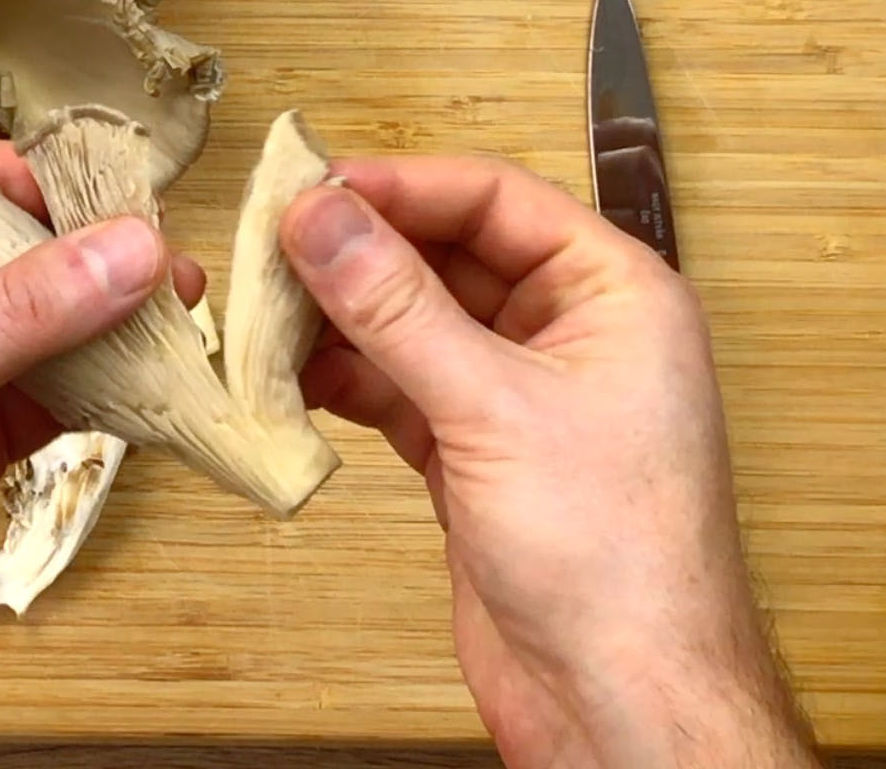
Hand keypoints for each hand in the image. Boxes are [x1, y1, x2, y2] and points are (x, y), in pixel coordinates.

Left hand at [0, 138, 197, 768]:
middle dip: (82, 253)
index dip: (35, 182)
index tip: (124, 198)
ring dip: (100, 321)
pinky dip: (96, 387)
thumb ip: (21, 313)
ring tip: (181, 311)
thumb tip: (132, 245)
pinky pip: (43, 392)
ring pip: (32, 323)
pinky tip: (152, 380)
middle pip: (1, 248)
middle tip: (166, 258)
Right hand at [279, 156, 819, 768]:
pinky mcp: (478, 456)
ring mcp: (521, 398)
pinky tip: (292, 376)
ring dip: (343, 318)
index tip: (314, 184)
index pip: (497, 201)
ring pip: (417, 325)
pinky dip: (347, 381)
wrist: (619, 700)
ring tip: (266, 309)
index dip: (402, 186)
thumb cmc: (615, 560)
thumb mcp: (492, 408)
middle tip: (271, 243)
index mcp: (616, 296)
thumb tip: (324, 216)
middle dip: (362, 251)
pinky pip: (400, 389)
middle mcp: (573, 336)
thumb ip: (397, 306)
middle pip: (450, 256)